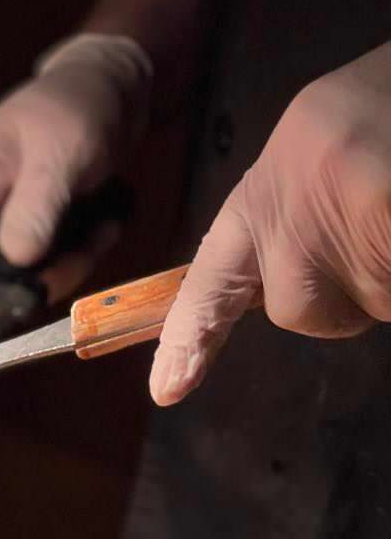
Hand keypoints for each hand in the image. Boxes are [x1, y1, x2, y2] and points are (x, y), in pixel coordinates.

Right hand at [0, 35, 151, 311]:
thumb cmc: (81, 110)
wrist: (102, 89)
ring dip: (62, 264)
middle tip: (90, 246)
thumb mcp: (65, 153)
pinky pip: (28, 265)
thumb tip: (17, 260)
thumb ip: (38, 207)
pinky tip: (90, 225)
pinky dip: (64, 255)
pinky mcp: (3, 226)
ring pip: (11, 278)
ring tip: (99, 226)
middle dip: (39, 278)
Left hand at [152, 42, 390, 404]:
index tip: (168, 387)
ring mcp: (348, 188)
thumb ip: (310, 223)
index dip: (193, 331)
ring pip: (370, 302)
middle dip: (354, 296)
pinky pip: (387, 287)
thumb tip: (299, 298)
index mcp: (278, 171)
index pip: (217, 269)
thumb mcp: (343, 151)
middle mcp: (297, 179)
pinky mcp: (384, 200)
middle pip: (301, 309)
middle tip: (385, 230)